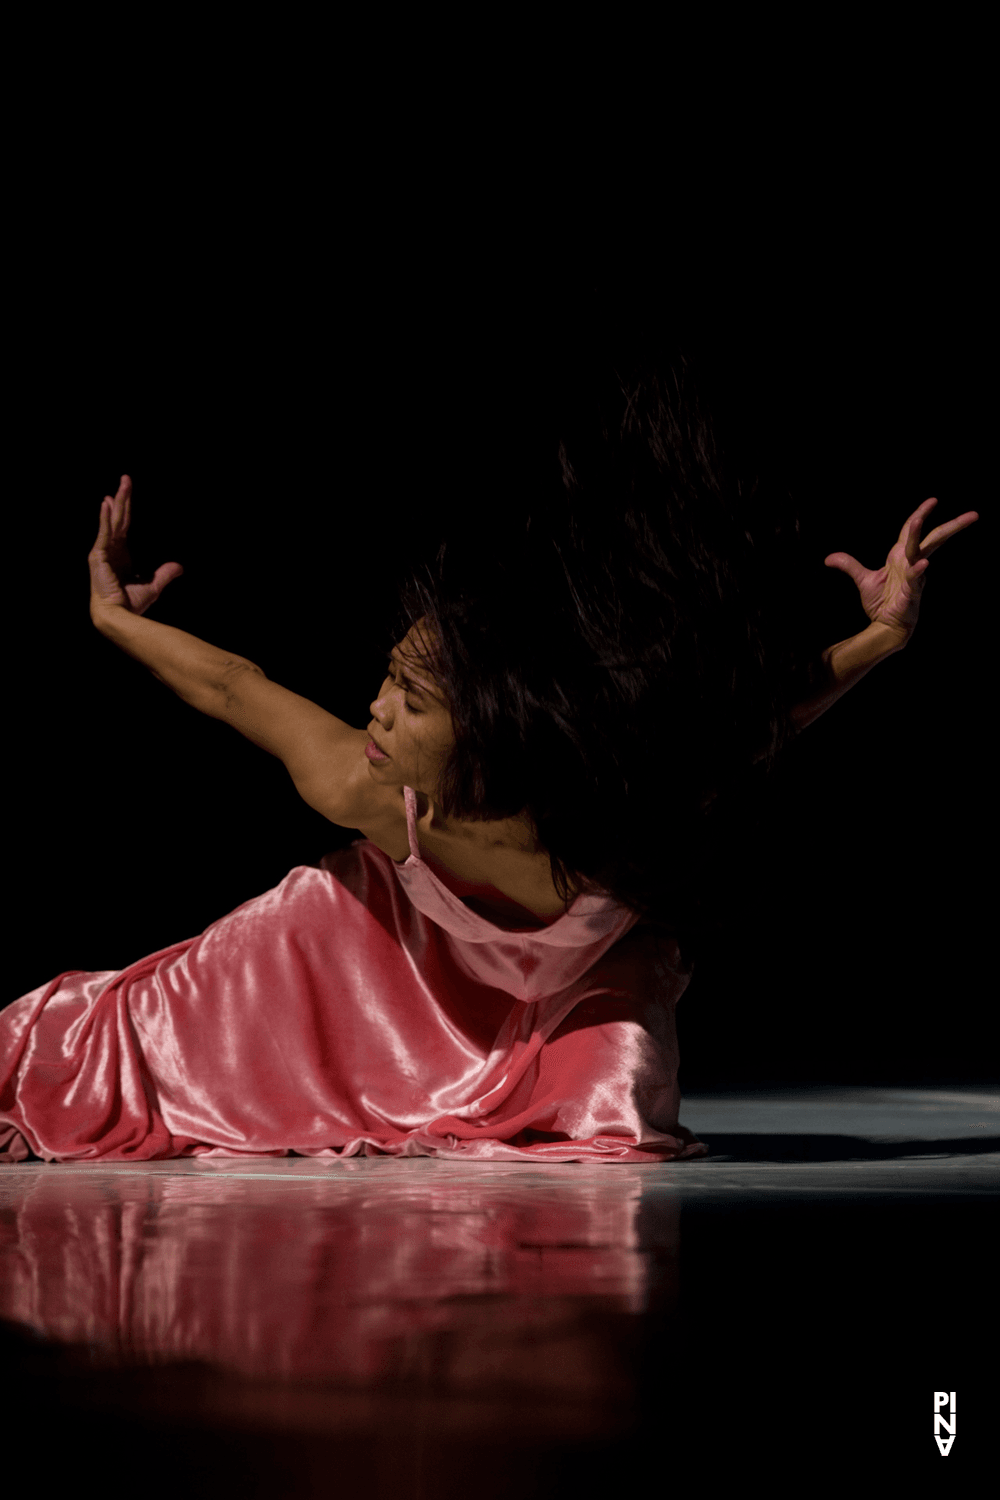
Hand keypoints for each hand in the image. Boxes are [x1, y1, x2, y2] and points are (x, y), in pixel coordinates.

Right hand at [88, 475, 182, 616]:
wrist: (119, 617)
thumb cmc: (131, 604)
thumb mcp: (153, 585)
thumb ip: (164, 574)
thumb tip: (179, 566)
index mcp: (119, 554)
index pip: (123, 525)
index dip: (125, 508)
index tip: (124, 492)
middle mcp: (110, 549)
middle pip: (118, 518)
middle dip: (122, 498)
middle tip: (126, 478)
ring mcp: (103, 551)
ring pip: (112, 521)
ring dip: (116, 501)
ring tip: (121, 484)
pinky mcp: (99, 556)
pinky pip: (103, 533)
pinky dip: (104, 518)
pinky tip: (106, 503)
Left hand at [824, 497, 978, 643]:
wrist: (885, 626)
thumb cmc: (881, 603)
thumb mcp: (863, 580)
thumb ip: (849, 565)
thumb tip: (829, 558)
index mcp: (901, 557)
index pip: (912, 531)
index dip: (921, 514)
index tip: (933, 500)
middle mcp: (911, 563)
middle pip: (932, 539)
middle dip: (950, 525)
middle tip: (971, 515)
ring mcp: (914, 577)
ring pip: (920, 552)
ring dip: (919, 535)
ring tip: (920, 518)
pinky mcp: (911, 592)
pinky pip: (915, 579)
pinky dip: (917, 572)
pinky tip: (922, 564)